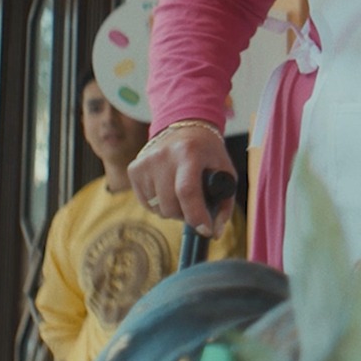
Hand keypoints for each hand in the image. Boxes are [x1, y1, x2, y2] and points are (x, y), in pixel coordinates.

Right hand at [128, 121, 236, 236]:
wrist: (185, 127)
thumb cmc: (208, 154)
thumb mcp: (225, 171)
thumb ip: (224, 204)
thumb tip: (213, 233)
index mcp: (189, 153)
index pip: (187, 191)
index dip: (196, 215)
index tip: (205, 230)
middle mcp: (163, 156)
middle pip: (170, 205)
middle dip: (185, 215)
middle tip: (195, 206)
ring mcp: (145, 162)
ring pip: (157, 208)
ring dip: (172, 210)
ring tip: (182, 194)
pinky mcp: (134, 169)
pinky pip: (146, 203)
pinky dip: (159, 204)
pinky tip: (168, 189)